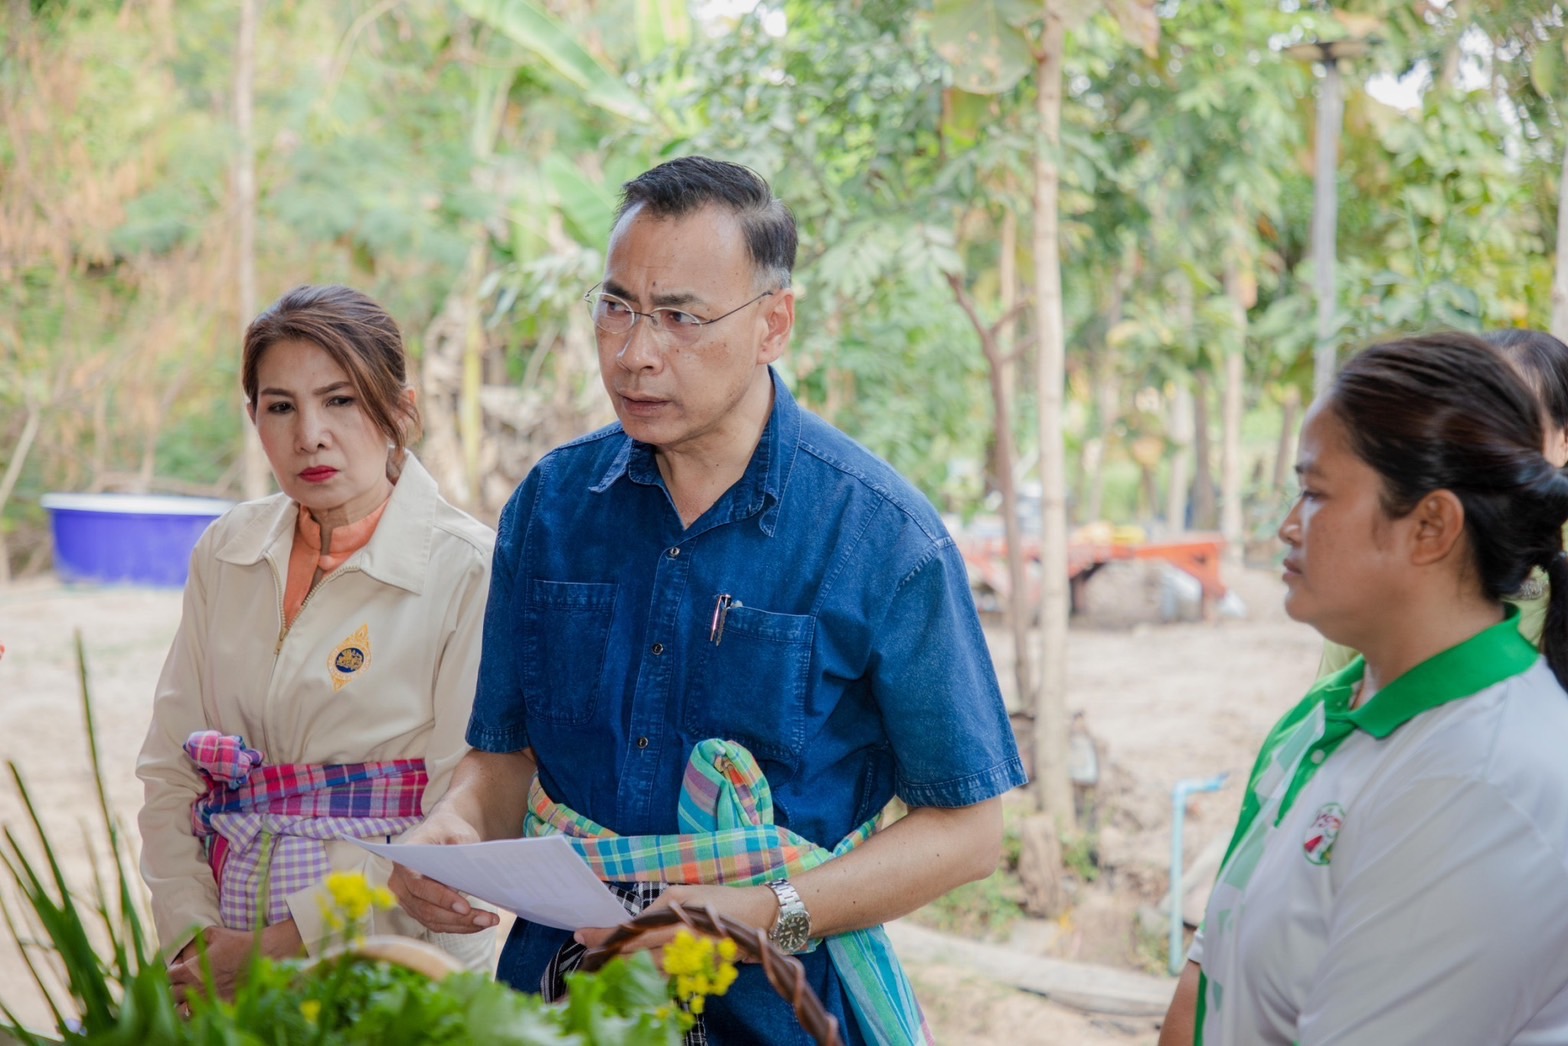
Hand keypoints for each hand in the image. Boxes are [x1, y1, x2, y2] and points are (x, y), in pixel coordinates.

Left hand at [167, 920, 303, 1002]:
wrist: (262, 956)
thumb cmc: (240, 943)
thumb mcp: (217, 933)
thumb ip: (200, 936)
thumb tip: (193, 938)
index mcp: (191, 969)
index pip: (168, 975)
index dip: (173, 971)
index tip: (180, 968)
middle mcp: (195, 987)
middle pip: (172, 993)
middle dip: (176, 987)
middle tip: (185, 982)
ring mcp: (206, 999)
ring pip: (181, 1010)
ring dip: (182, 1004)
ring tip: (190, 998)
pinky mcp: (219, 1007)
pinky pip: (199, 1017)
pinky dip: (198, 1012)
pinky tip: (205, 1004)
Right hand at [386, 810, 498, 934]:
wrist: (442, 833)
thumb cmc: (448, 830)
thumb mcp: (457, 832)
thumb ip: (461, 850)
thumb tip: (470, 876)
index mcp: (404, 861)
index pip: (418, 885)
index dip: (441, 898)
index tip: (465, 907)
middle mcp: (400, 883)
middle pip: (426, 908)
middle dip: (457, 918)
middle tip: (485, 918)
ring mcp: (407, 899)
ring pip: (432, 919)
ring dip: (461, 925)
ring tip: (488, 921)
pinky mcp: (417, 909)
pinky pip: (436, 922)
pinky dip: (457, 925)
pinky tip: (478, 923)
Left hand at [574, 883, 776, 959]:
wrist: (757, 918)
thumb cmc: (719, 899)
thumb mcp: (684, 893)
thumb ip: (656, 908)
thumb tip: (631, 924)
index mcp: (672, 920)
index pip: (627, 932)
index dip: (601, 936)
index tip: (581, 935)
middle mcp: (676, 946)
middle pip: (630, 956)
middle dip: (604, 955)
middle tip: (584, 955)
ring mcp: (686, 964)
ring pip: (642, 972)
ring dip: (620, 969)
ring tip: (599, 966)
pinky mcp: (694, 976)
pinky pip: (661, 979)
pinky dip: (643, 976)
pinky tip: (630, 972)